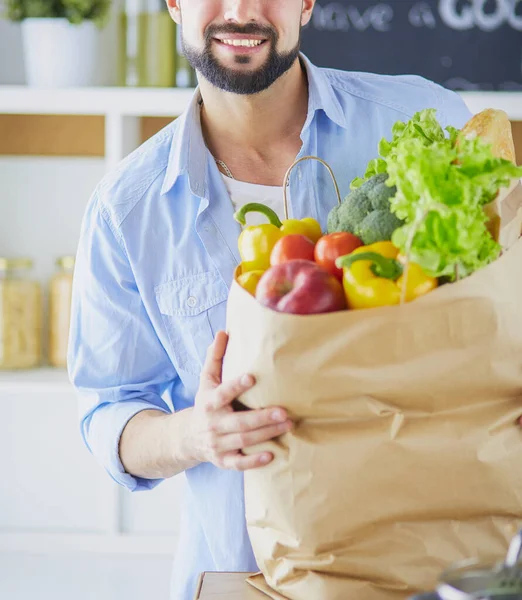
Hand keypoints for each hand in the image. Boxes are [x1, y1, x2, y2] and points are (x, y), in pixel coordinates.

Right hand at [187, 330, 291, 470]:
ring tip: (288, 425)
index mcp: (209, 402)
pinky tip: (271, 456)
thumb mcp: (206, 381)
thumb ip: (215, 357)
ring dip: (266, 434)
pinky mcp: (223, 460)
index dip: (235, 386)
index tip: (252, 377)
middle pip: (239, 422)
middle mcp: (213, 424)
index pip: (222, 393)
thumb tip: (223, 332)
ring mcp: (218, 444)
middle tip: (285, 411)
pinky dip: (253, 462)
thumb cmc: (204, 404)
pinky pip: (238, 464)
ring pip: (243, 441)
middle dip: (262, 417)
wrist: (187, 438)